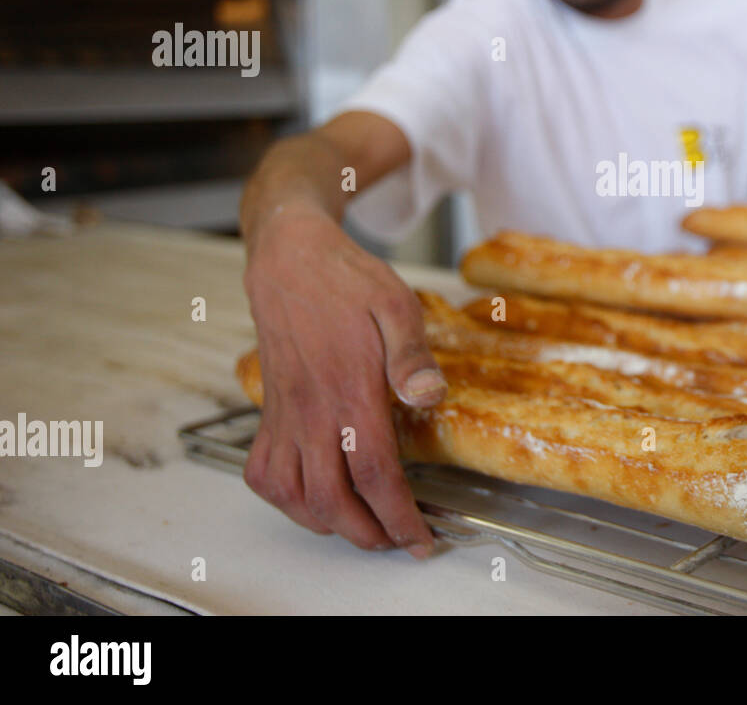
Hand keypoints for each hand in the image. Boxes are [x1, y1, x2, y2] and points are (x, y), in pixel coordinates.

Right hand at [241, 202, 443, 557]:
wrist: (289, 259)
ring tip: (362, 528)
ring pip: (294, 495)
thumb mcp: (396, 304)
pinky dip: (287, 500)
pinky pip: (263, 471)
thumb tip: (429, 396)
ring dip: (328, 523)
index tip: (419, 538)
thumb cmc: (347, 279)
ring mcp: (285, 413)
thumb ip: (412, 355)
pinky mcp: (270, 410)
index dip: (398, 515)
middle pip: (332, 499)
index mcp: (349, 389)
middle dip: (368, 533)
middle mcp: (311, 409)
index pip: (373, 472)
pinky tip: (313, 499)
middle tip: (398, 540)